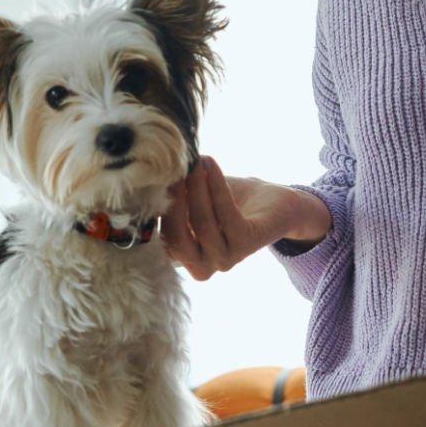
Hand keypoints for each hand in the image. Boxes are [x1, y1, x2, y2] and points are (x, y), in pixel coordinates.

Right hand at [160, 155, 316, 280]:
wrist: (277, 206)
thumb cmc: (227, 201)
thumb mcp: (194, 198)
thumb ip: (172, 194)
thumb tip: (148, 174)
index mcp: (185, 258)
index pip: (159, 241)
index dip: (153, 210)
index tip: (150, 178)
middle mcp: (203, 266)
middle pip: (176, 239)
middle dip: (172, 202)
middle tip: (170, 169)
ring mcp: (226, 259)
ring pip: (202, 224)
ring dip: (195, 188)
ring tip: (193, 160)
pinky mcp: (248, 243)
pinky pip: (226, 213)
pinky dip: (215, 185)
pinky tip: (210, 163)